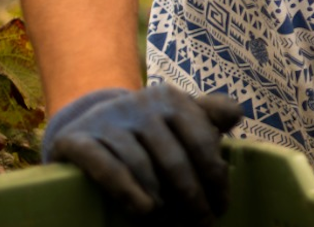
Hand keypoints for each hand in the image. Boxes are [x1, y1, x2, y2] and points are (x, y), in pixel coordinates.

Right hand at [41, 85, 242, 223]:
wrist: (87, 120)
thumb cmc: (146, 127)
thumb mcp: (177, 115)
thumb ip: (208, 114)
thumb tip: (236, 115)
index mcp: (172, 99)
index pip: (201, 141)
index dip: (215, 177)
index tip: (221, 206)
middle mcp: (141, 104)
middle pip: (174, 158)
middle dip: (192, 196)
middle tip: (202, 224)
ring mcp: (107, 120)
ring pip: (142, 166)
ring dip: (161, 201)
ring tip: (173, 225)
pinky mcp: (76, 139)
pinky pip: (105, 167)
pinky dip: (127, 191)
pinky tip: (144, 211)